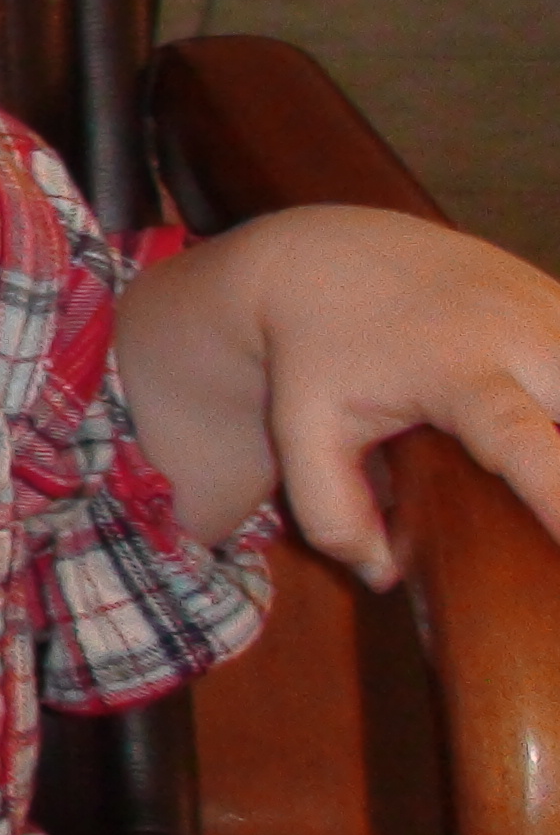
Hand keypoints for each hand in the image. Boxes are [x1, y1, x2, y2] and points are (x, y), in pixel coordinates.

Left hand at [232, 206, 559, 588]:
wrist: (328, 256)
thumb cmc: (316, 354)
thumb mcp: (301, 430)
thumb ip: (331, 512)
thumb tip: (384, 577)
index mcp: (457, 371)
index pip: (523, 439)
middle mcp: (523, 337)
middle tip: (551, 505)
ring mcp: (556, 313)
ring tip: (549, 466)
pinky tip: (552, 421)